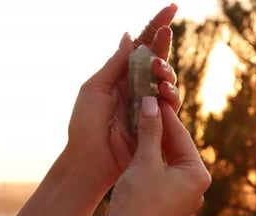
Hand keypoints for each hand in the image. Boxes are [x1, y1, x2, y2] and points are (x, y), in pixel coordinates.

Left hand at [65, 4, 179, 187]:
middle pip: (157, 58)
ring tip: (157, 71)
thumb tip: (128, 36)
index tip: (172, 9)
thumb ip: (114, 64)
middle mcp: (136, 86)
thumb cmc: (84, 125)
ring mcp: (147, 104)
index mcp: (120, 75)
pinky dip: (170, 95)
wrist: (88, 160)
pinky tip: (163, 91)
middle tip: (166, 32)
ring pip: (167, 80)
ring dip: (166, 71)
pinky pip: (170, 105)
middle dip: (164, 43)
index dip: (155, 27)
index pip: (141, 46)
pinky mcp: (157, 122)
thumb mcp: (94, 88)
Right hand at [83, 99, 211, 215]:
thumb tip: (151, 103)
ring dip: (154, 142)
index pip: (181, 136)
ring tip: (140, 121)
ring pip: (168, 159)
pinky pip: (162, 172)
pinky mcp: (169, 201)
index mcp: (198, 175)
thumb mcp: (144, 161)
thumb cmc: (136, 201)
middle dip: (160, 128)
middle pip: (177, 147)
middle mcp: (196, 186)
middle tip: (146, 105)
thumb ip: (150, 131)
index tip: (153, 97)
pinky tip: (139, 145)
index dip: (165, 114)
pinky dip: (151, 158)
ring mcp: (183, 196)